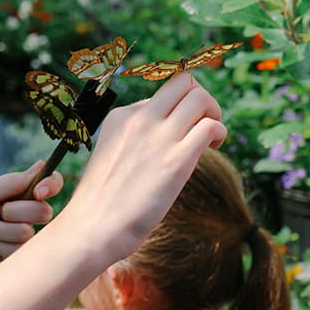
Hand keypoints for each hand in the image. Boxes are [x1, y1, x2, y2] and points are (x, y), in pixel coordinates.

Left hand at [0, 161, 63, 279]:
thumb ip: (12, 183)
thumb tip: (42, 165)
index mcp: (17, 192)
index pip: (49, 185)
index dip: (51, 185)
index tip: (39, 191)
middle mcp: (23, 213)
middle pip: (44, 211)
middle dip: (17, 211)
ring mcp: (18, 236)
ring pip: (28, 232)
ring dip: (1, 230)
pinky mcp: (12, 257)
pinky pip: (19, 251)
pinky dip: (0, 246)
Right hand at [55, 72, 225, 264]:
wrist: (90, 228)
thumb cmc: (100, 203)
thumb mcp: (111, 156)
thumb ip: (133, 141)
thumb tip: (160, 144)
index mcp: (121, 116)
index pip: (162, 95)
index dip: (177, 110)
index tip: (180, 131)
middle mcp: (139, 119)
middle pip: (183, 82)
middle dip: (201, 98)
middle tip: (203, 124)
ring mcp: (157, 137)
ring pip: (200, 96)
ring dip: (214, 112)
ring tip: (211, 138)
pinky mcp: (176, 161)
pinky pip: (210, 126)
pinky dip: (219, 132)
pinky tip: (214, 147)